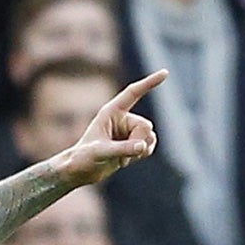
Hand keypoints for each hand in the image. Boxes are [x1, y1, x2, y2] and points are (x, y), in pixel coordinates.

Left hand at [58, 70, 164, 186]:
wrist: (79, 172)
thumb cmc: (83, 158)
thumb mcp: (101, 153)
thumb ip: (122, 149)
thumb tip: (143, 147)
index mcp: (112, 112)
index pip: (133, 93)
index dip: (149, 83)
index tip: (165, 73)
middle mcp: (122, 119)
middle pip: (145, 126)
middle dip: (137, 142)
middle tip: (121, 158)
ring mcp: (128, 131)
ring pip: (150, 136)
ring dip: (140, 151)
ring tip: (120, 160)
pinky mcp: (132, 143)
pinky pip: (149, 145)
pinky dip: (142, 154)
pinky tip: (126, 161)